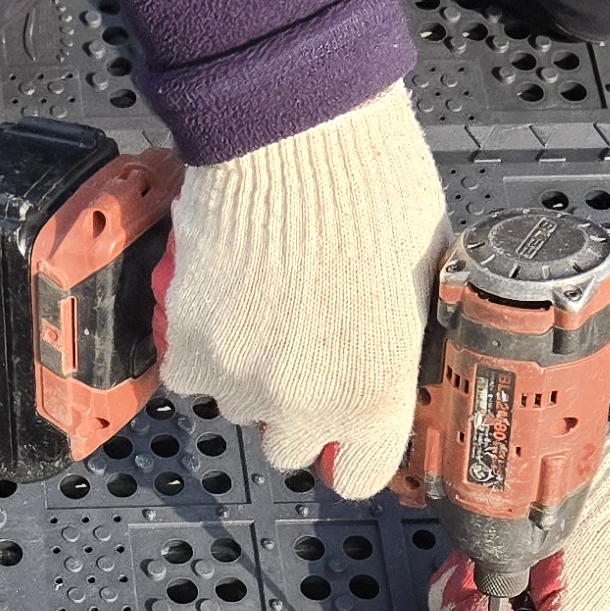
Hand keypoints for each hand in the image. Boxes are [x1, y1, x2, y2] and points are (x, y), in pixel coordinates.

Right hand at [164, 79, 442, 500]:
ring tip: (262, 309)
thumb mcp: (422, 274)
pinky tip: (222, 298)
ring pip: (235, 406)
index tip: (349, 431)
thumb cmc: (370, 185)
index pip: (362, 475)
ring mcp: (240, 380)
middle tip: (303, 349)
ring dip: (246, 373)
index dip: (354, 450)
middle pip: (290, 447)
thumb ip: (402, 337)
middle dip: (296, 408)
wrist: (296, 135)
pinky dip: (200, 344)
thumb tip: (394, 346)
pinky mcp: (187, 346)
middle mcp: (307, 404)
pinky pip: (188, 370)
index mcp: (378, 394)